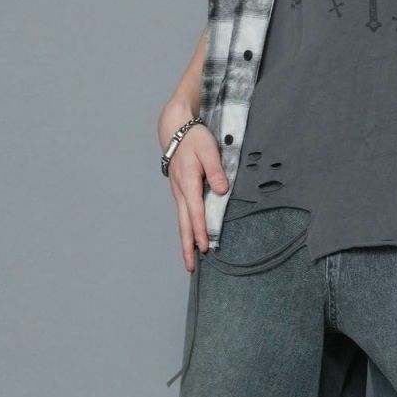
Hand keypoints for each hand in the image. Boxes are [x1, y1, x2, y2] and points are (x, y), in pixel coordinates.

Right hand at [160, 115, 227, 270]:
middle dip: (187, 246)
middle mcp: (180, 191)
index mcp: (188, 182)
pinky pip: (183, 214)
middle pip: (184, 224)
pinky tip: (190, 239)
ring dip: (185, 241)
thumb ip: (216, 170)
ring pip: (182, 221)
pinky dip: (186, 229)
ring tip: (190, 259)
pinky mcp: (180, 192)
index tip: (205, 246)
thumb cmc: (194, 138)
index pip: (195, 212)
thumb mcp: (208, 150)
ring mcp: (178, 193)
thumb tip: (222, 190)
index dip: (200, 230)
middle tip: (190, 267)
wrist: (175, 130)